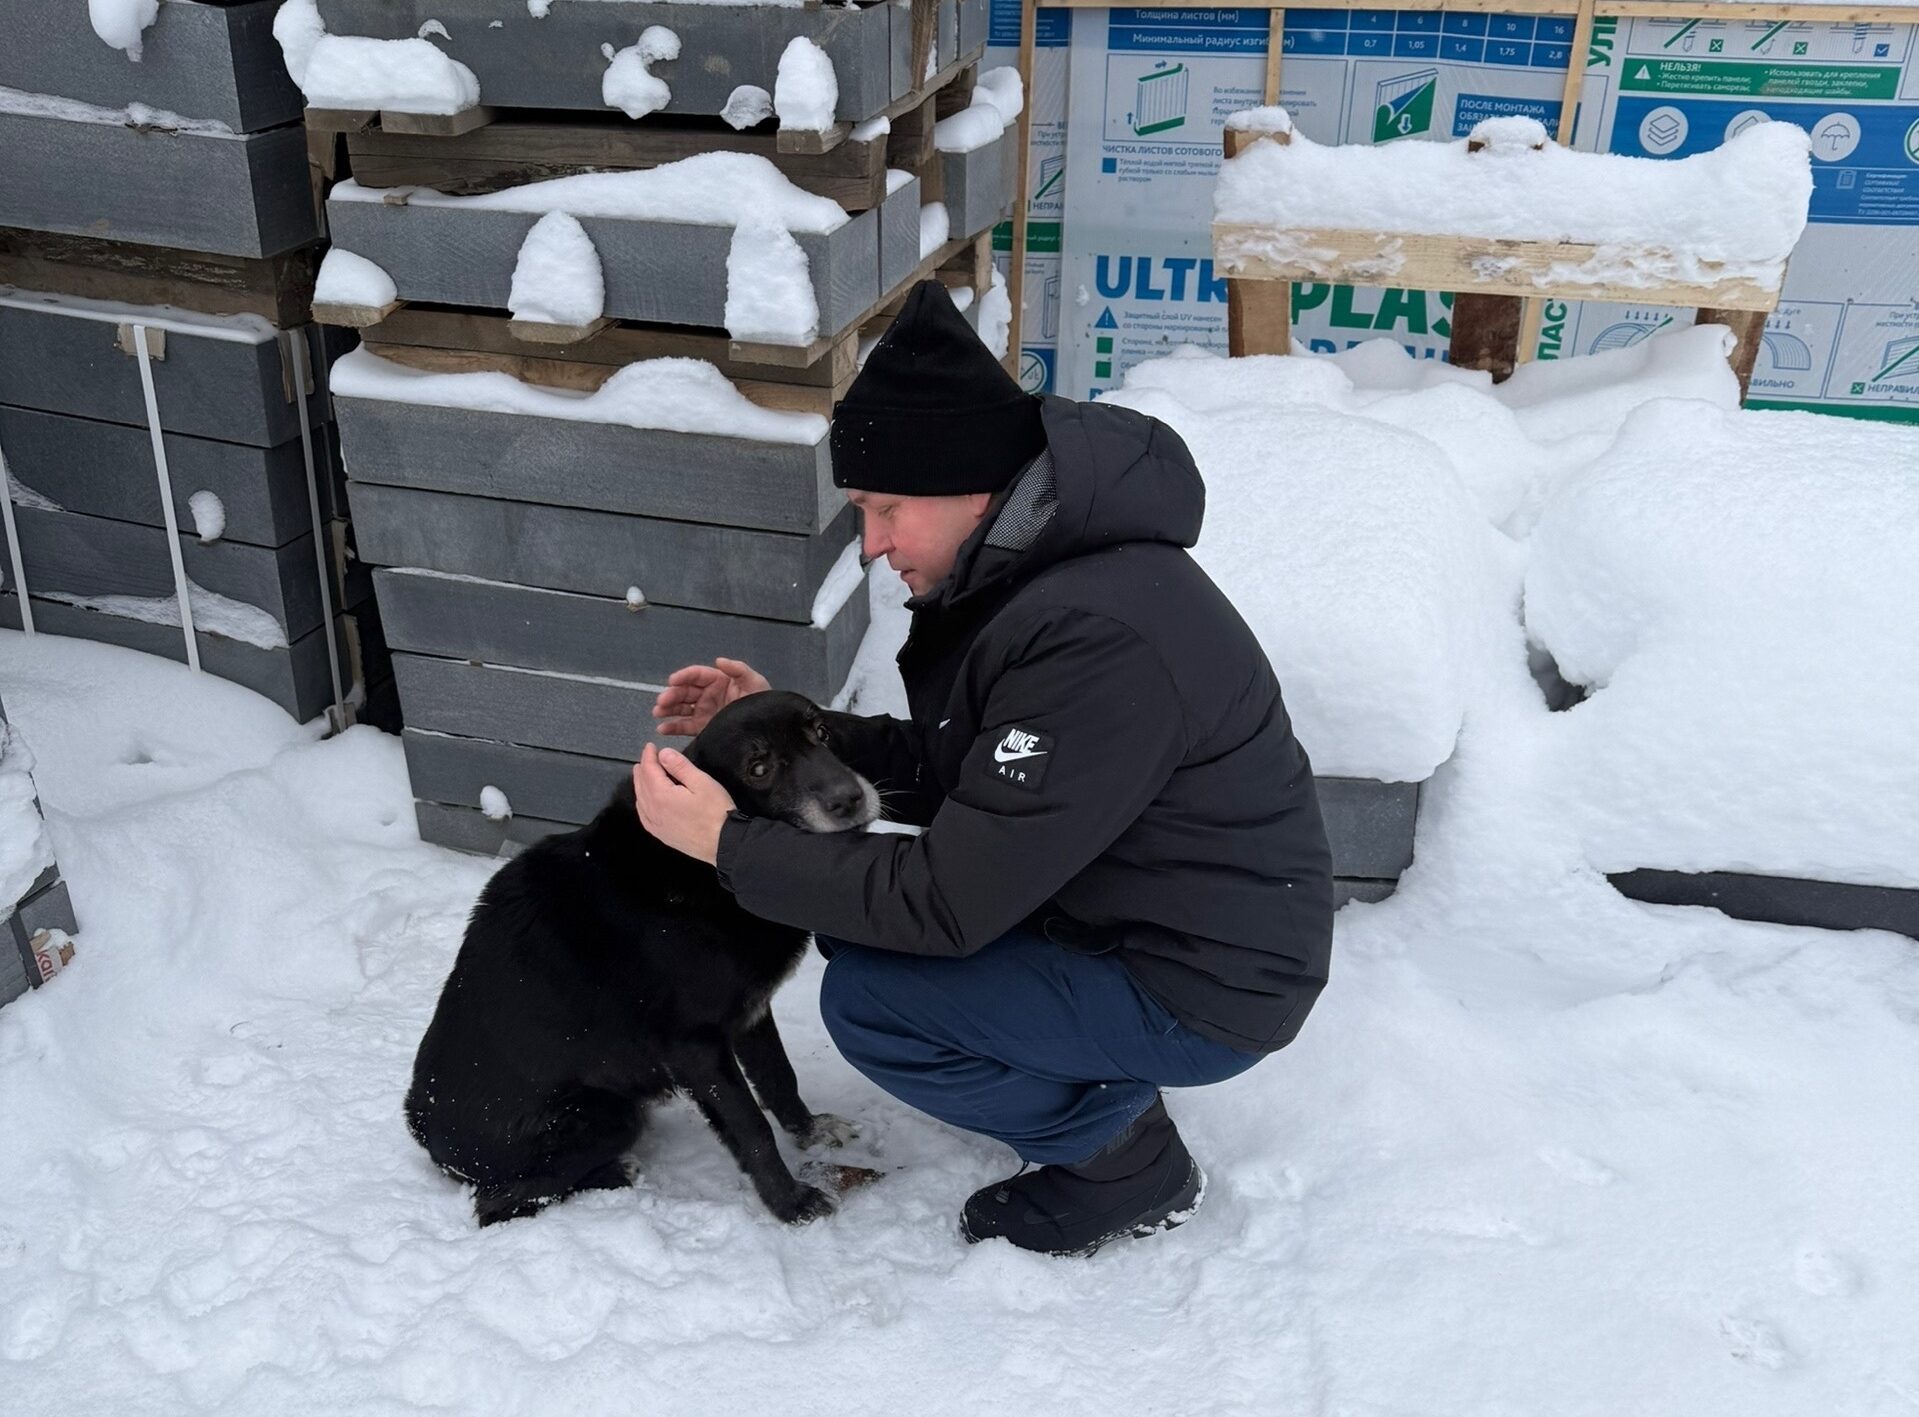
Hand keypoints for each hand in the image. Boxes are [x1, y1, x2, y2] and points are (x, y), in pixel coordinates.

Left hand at [632, 744, 734, 864]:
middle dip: (643, 769)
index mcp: (662, 795)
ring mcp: (656, 825)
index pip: (649, 771)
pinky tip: (644, 802)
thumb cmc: (716, 811)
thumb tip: (663, 753)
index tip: (650, 746)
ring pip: (640, 801)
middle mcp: (653, 810)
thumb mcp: (702, 783)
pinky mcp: (662, 835)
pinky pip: (644, 817)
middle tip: (646, 758)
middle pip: (642, 785)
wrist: (723, 843)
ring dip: (640, 785)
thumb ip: (681, 767)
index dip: (648, 756)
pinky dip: (641, 804)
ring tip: (642, 775)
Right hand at [652, 658, 769, 737]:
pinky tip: (662, 729)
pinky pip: (685, 726)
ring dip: (667, 710)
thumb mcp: (754, 682)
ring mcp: (705, 712)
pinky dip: (673, 728)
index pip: (696, 675)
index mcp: (718, 680)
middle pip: (685, 692)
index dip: (684, 676)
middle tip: (661, 701)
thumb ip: (738, 669)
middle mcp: (709, 695)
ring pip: (681, 708)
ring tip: (657, 712)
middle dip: (671, 695)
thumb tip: (719, 660)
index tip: (672, 681)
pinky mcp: (704, 727)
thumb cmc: (763, 701)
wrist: (768, 726)